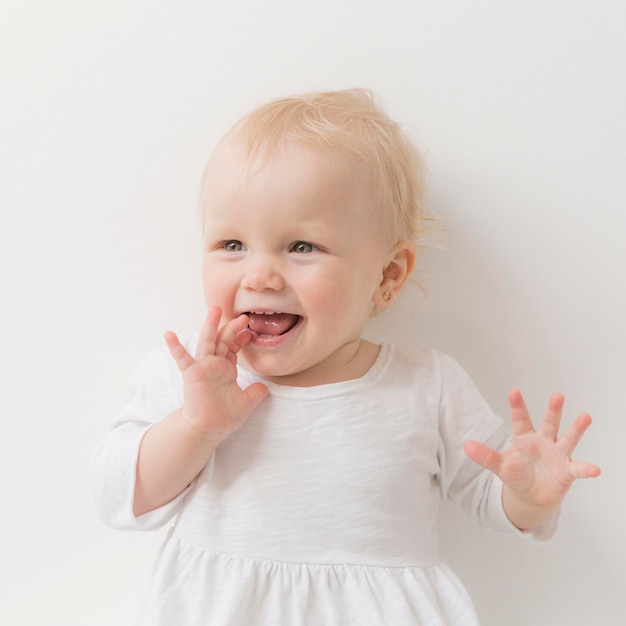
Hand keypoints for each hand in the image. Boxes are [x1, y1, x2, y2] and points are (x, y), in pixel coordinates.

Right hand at [164, 305, 267, 443]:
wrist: (208, 430)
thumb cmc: (224, 417)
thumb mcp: (246, 403)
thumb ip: (256, 393)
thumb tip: (265, 388)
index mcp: (225, 369)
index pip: (232, 347)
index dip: (241, 338)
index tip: (250, 331)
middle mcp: (213, 364)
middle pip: (223, 340)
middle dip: (232, 328)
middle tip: (243, 317)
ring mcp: (202, 367)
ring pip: (207, 342)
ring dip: (210, 325)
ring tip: (215, 310)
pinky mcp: (191, 374)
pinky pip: (182, 359)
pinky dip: (175, 347)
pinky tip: (169, 334)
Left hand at [464, 390, 600, 524]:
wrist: (532, 494)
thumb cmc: (517, 474)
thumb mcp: (499, 465)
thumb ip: (485, 456)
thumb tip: (466, 446)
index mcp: (525, 438)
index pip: (520, 419)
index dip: (517, 406)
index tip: (513, 391)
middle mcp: (544, 441)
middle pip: (549, 423)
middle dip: (552, 410)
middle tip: (557, 396)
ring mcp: (557, 454)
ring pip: (568, 438)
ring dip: (576, 429)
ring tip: (585, 417)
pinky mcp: (567, 471)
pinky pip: (578, 469)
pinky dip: (586, 469)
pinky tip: (595, 469)